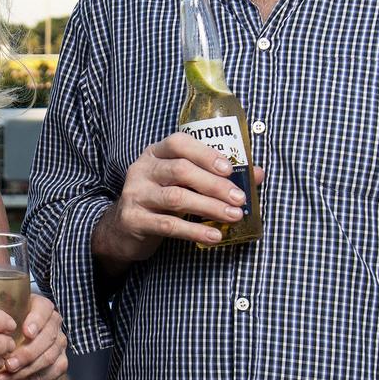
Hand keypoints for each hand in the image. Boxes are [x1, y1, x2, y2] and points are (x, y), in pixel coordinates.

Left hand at [0, 294, 66, 379]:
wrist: (24, 351)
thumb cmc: (11, 330)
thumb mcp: (6, 320)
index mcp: (42, 308)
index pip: (44, 309)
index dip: (36, 321)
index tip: (26, 333)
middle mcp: (54, 325)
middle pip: (46, 339)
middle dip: (26, 354)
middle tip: (8, 365)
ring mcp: (59, 345)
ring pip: (46, 360)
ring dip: (21, 374)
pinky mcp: (60, 364)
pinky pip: (43, 377)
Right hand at [94, 132, 263, 264]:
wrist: (121, 229)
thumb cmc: (159, 201)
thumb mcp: (181, 183)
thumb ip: (214, 176)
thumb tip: (257, 174)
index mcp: (155, 154)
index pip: (178, 142)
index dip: (205, 153)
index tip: (230, 169)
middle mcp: (142, 169)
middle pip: (180, 170)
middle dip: (214, 184)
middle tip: (239, 199)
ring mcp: (135, 194)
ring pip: (176, 197)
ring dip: (209, 207)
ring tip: (233, 217)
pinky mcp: (134, 219)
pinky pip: (168, 224)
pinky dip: (194, 231)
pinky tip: (213, 236)